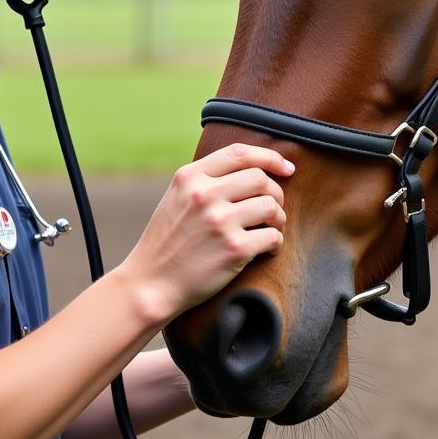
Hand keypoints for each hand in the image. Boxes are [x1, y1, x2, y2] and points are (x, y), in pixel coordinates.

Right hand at [124, 144, 293, 321]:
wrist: (151, 284)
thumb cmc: (168, 241)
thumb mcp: (177, 197)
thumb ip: (207, 179)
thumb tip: (255, 168)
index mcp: (190, 177)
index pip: (239, 153)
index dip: (270, 157)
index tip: (286, 168)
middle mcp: (204, 195)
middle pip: (261, 179)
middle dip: (276, 193)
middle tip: (274, 208)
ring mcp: (219, 222)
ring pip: (271, 206)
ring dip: (279, 218)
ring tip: (271, 228)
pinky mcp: (233, 249)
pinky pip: (273, 236)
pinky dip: (276, 242)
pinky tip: (268, 249)